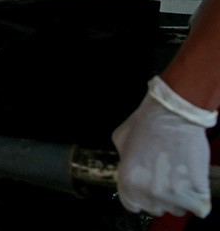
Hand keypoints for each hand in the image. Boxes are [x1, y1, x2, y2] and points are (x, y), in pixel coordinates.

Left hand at [112, 76, 214, 217]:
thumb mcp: (121, 140)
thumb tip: (130, 167)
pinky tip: (194, 183)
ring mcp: (174, 192)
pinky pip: (200, 206)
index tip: (146, 191)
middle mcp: (149, 191)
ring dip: (179, 198)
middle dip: (159, 196)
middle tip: (164, 179)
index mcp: (127, 180)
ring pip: (178, 209)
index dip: (140, 197)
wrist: (174, 113)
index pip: (132, 205)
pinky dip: (198, 197)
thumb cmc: (146, 123)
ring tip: (179, 178)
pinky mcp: (197, 189)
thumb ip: (123, 160)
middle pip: (155, 208)